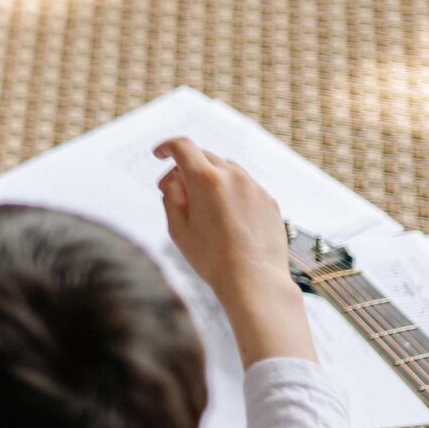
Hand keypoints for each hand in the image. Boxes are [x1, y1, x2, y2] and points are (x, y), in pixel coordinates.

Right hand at [154, 137, 315, 363]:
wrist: (255, 280)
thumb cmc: (212, 258)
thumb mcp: (177, 228)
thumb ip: (171, 196)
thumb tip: (175, 180)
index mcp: (206, 179)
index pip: (182, 146)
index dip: (166, 147)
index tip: (159, 154)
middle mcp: (233, 176)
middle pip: (204, 157)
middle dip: (185, 168)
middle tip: (173, 190)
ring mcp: (255, 188)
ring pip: (227, 170)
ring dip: (210, 179)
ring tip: (201, 206)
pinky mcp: (269, 201)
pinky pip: (245, 187)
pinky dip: (230, 193)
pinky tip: (224, 218)